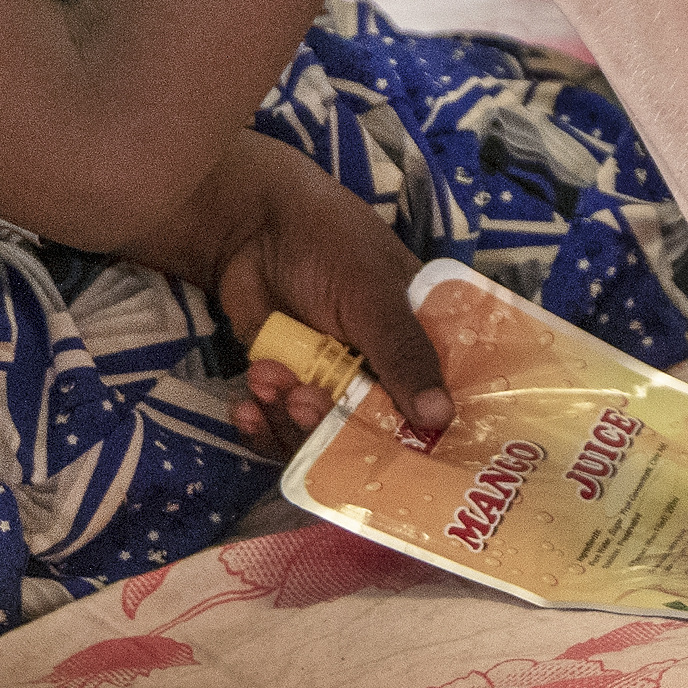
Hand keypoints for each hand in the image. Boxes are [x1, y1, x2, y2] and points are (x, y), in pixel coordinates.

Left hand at [147, 139, 452, 456]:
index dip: (425, 437)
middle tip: (303, 398)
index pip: (436, 403)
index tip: (407, 462)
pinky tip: (247, 408)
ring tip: (266, 379)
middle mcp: (381, 371)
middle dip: (334, 426)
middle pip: (373, 434)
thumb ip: (404, 354)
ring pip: (322, 439)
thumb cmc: (328, 244)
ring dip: (289, 421)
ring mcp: (332, 383)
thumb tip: (441, 417)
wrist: (249, 225)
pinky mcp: (288, 388)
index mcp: (418, 342)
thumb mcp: (374, 296)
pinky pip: (281, 431)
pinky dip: (263, 429)